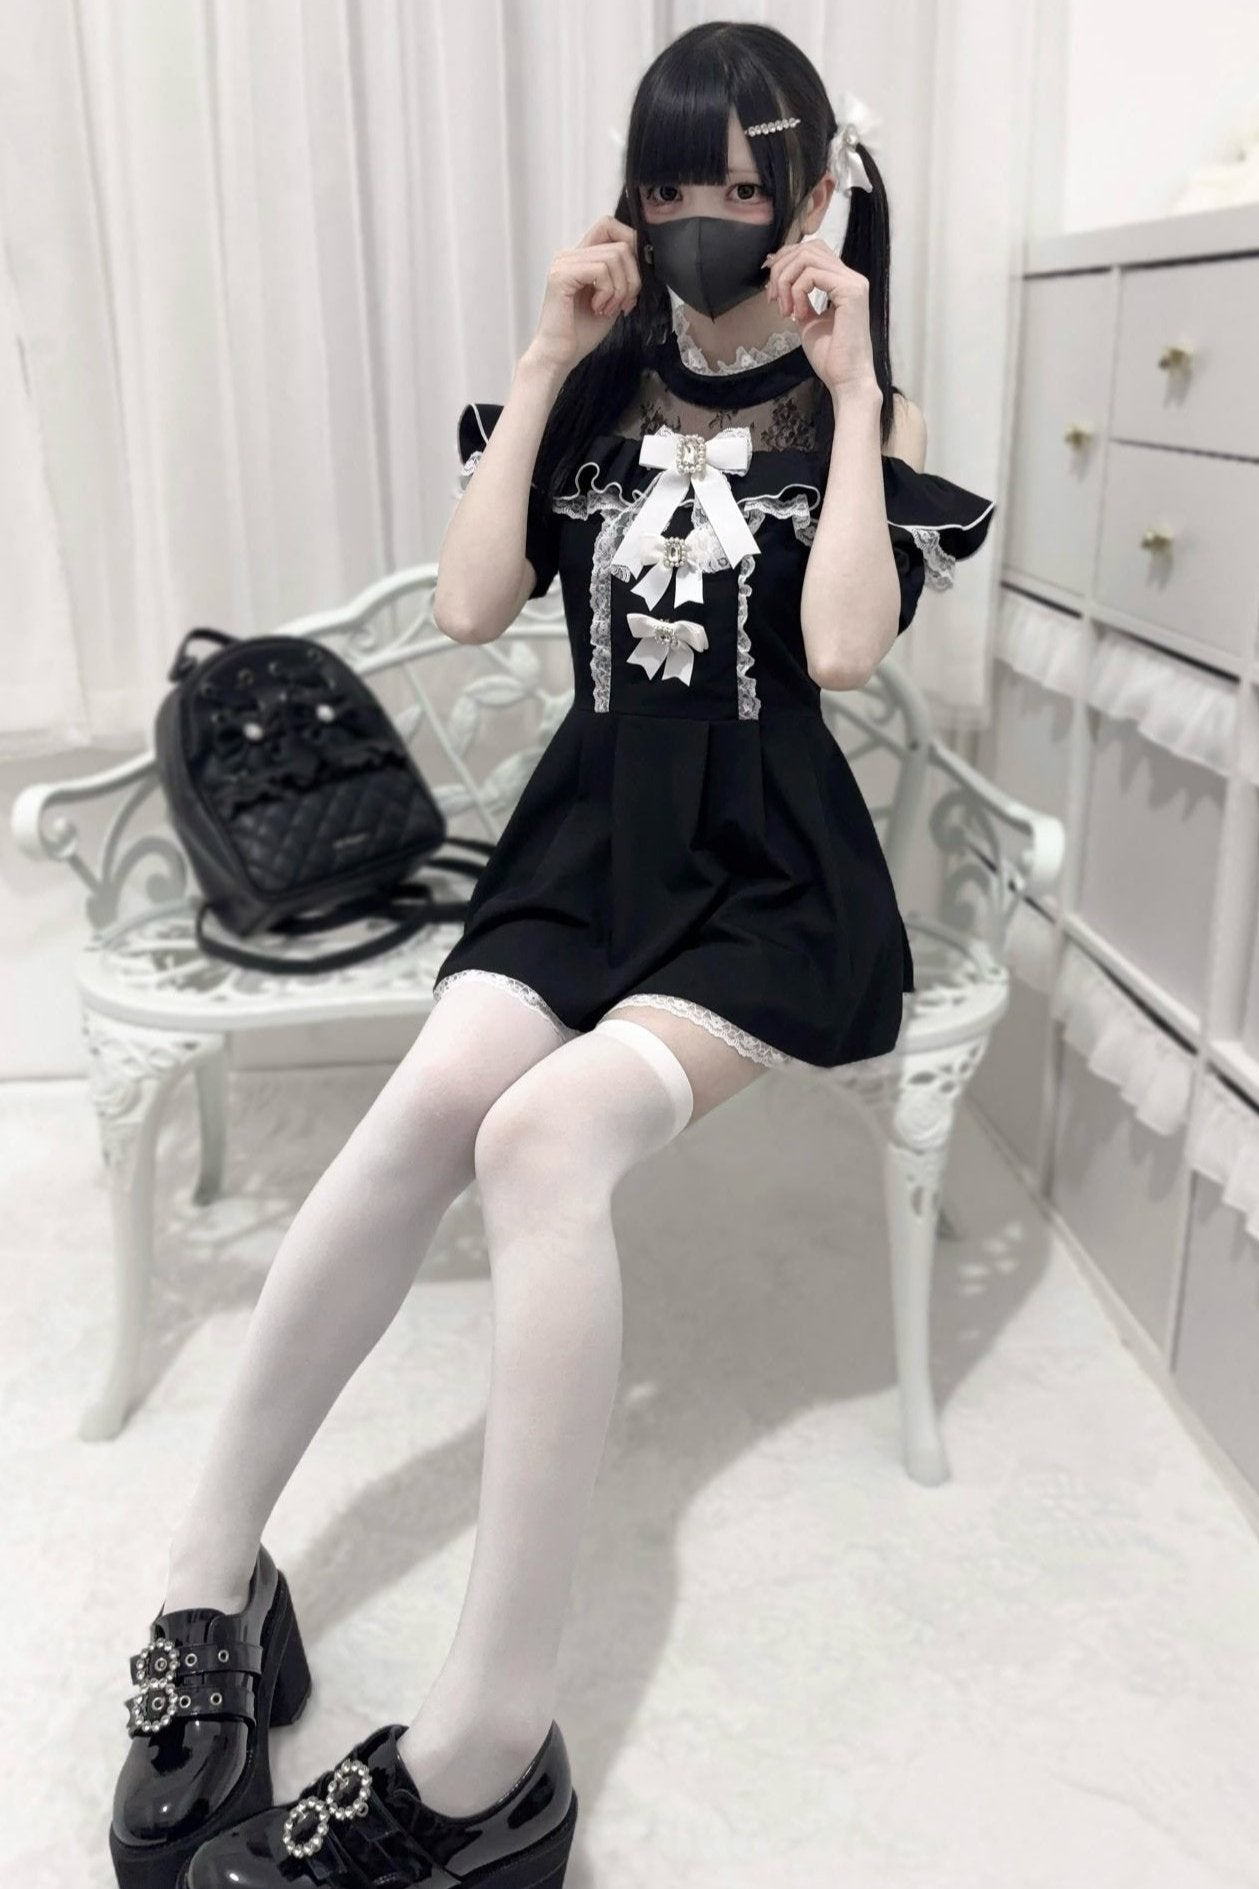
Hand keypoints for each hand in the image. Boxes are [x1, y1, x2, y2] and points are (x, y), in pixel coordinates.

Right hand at [525, 215, 642, 374]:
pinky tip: (597, 308)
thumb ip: (622, 276)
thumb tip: (644, 259)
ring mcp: (564, 263)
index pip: (610, 226)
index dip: (630, 243)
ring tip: (608, 309)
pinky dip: (608, 292)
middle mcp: (570, 255)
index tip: (635, 276)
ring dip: (620, 289)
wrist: (559, 356)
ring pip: (614, 257)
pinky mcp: (562, 275)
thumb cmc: (581, 333)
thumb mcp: (611, 298)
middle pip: (620, 244)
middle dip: (632, 278)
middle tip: (623, 304)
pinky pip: (601, 270)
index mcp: (581, 258)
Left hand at [762, 236, 877, 394]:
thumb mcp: (806, 320)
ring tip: (784, 309)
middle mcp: (851, 277)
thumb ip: (796, 296)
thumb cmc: (829, 356)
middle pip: (808, 248)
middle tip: (773, 298)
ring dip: (786, 280)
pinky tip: (797, 314)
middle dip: (782, 268)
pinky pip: (812, 275)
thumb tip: (776, 275)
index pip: (812, 251)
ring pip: (807, 257)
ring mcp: (853, 282)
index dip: (786, 260)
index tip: (771, 287)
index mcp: (842, 282)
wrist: (846, 379)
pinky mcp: (850, 291)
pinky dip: (796, 292)